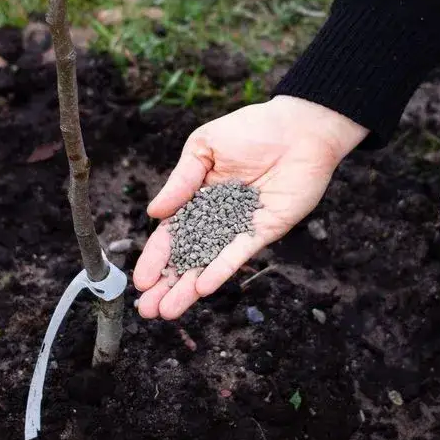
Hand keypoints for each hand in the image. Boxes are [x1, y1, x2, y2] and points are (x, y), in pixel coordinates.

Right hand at [132, 95, 367, 319]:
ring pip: (210, 263)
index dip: (156, 257)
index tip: (140, 281)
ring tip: (167, 312)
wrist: (299, 128)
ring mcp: (240, 227)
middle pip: (188, 256)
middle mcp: (217, 217)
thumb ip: (180, 181)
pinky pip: (239, 254)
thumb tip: (154, 213)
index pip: (171, 234)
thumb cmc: (251, 129)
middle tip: (147, 310)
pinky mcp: (264, 230)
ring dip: (189, 288)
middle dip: (167, 284)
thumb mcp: (204, 147)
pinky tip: (203, 288)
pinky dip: (221, 270)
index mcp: (198, 197)